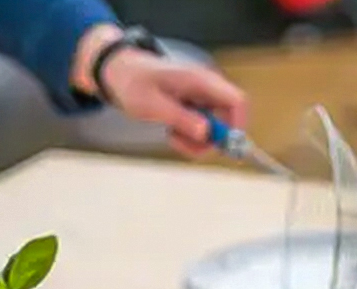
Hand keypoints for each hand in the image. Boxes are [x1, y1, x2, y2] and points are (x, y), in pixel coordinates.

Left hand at [96, 48, 247, 157]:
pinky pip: (201, 129)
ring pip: (214, 128)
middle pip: (229, 119)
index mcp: (200, 81)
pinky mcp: (193, 108)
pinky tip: (171, 131)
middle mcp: (205, 88)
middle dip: (211, 139)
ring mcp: (200, 98)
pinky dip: (189, 138)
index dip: (238, 125)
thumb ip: (181, 118)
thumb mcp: (153, 104)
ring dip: (197, 141)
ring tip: (172, 135)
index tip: (223, 146)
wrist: (118, 73)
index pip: (237, 101)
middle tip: (186, 144)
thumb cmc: (133, 83)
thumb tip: (206, 133)